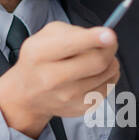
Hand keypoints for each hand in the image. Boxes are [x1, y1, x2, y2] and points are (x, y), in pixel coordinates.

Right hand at [0, 21, 119, 137]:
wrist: (28, 94)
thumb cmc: (40, 60)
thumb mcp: (46, 36)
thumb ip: (73, 31)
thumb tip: (103, 37)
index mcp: (39, 54)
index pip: (71, 45)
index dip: (94, 39)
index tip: (109, 34)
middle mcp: (51, 78)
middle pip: (97, 61)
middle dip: (109, 48)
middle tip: (108, 42)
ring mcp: (67, 97)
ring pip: (107, 73)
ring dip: (110, 61)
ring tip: (98, 58)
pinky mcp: (81, 108)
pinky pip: (108, 87)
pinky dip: (108, 76)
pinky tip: (96, 73)